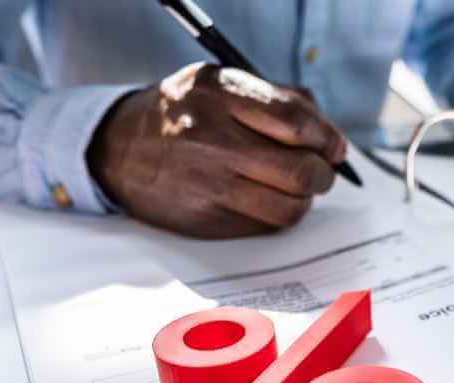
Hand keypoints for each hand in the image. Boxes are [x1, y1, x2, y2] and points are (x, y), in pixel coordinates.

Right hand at [87, 62, 347, 238]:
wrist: (119, 148)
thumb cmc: (185, 112)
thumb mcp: (221, 83)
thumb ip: (277, 97)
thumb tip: (328, 132)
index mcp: (220, 95)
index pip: (296, 121)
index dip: (327, 138)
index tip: (335, 147)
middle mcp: (212, 140)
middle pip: (300, 171)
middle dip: (323, 175)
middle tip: (321, 172)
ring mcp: (207, 184)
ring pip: (288, 208)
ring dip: (304, 201)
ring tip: (295, 188)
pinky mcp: (204, 221)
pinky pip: (264, 227)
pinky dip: (275, 216)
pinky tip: (264, 200)